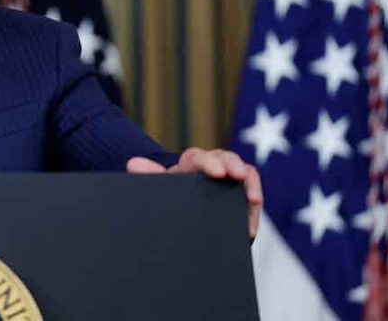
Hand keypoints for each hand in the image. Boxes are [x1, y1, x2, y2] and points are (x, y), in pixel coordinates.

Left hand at [127, 148, 262, 240]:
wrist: (177, 214)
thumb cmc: (168, 196)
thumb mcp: (159, 188)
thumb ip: (148, 177)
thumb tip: (133, 163)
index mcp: (189, 164)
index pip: (199, 157)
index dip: (209, 162)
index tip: (217, 173)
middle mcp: (212, 168)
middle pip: (226, 158)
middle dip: (235, 164)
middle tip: (238, 175)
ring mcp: (229, 182)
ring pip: (245, 175)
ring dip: (251, 186)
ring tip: (253, 200)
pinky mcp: (241, 200)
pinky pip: (251, 199)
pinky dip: (252, 213)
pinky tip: (249, 230)